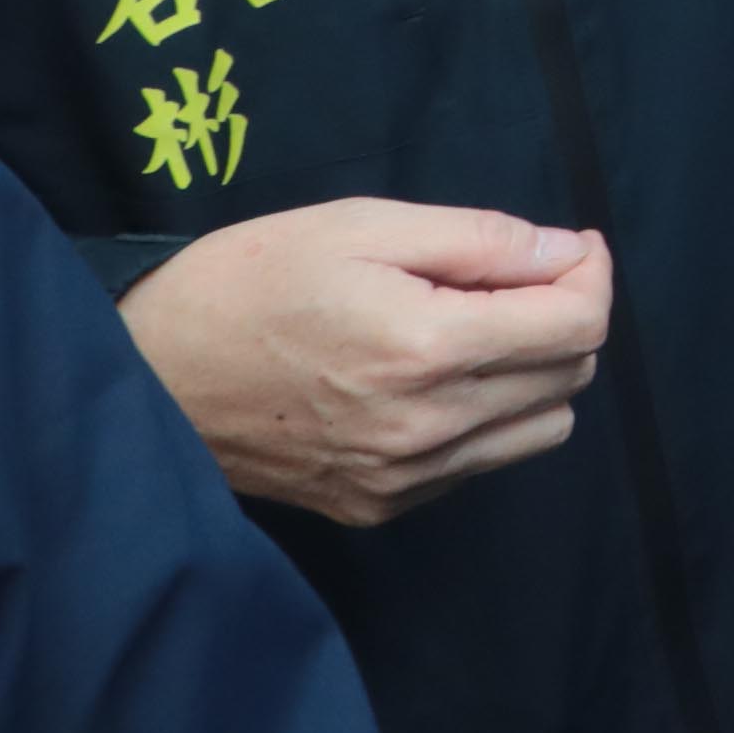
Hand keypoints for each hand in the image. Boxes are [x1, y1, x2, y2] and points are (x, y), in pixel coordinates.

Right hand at [118, 204, 612, 526]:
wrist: (143, 374)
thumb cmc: (244, 284)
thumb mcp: (360, 227)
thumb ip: (480, 240)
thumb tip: (568, 253)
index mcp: (426, 350)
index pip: (578, 325)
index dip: (590, 274)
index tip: (568, 246)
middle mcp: (427, 428)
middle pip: (571, 376)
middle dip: (564, 316)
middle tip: (513, 278)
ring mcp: (404, 477)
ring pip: (540, 429)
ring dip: (534, 373)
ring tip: (472, 328)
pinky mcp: (379, 506)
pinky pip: (479, 463)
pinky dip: (484, 417)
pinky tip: (428, 378)